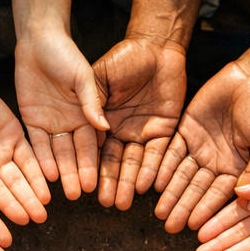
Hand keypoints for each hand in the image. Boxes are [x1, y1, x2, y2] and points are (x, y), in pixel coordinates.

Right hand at [0, 74, 51, 229]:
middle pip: (8, 189)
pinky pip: (30, 156)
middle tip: (37, 219)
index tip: (13, 226)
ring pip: (21, 176)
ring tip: (44, 207)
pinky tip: (48, 184)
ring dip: (33, 191)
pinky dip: (39, 169)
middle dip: (22, 204)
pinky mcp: (14, 137)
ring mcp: (2, 152)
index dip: (0, 211)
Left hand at [15, 34, 108, 199]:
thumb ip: (92, 101)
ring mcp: (51, 123)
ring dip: (61, 172)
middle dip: (77, 174)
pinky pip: (36, 144)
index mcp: (87, 114)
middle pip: (74, 154)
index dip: (93, 164)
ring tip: (65, 192)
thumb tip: (106, 127)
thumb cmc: (65, 53)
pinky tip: (46, 175)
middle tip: (79, 194)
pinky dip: (41, 158)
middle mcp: (70, 123)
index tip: (96, 183)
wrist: (38, 39)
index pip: (91, 144)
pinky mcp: (31, 120)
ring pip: (56, 153)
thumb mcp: (83, 76)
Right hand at [92, 37, 186, 209]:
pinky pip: (159, 154)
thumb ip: (93, 102)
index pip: (95, 150)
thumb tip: (91, 127)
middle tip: (108, 204)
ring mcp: (142, 133)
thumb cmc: (124, 57)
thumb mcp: (100, 77)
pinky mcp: (164, 131)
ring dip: (130, 183)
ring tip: (124, 202)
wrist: (156, 46)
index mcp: (102, 121)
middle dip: (112, 184)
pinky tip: (147, 185)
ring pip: (136, 164)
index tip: (85, 189)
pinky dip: (154, 169)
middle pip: (115, 163)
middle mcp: (121, 132)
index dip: (91, 169)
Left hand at [154, 62, 249, 233]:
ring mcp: (200, 147)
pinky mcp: (186, 130)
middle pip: (196, 189)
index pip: (218, 194)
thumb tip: (248, 200)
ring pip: (181, 175)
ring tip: (160, 212)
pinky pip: (172, 152)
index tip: (195, 226)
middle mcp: (216, 162)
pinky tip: (155, 183)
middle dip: (183, 207)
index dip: (206, 209)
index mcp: (236, 169)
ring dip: (170, 194)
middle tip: (170, 226)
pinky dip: (163, 167)